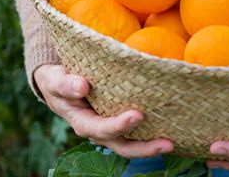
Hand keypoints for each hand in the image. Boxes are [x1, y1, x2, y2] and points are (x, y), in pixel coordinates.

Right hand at [34, 64, 173, 157]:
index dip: (119, 126)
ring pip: (132, 144)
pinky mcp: (120, 122)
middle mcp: (98, 131)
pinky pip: (137, 133)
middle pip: (123, 146)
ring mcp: (110, 129)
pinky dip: (152, 134)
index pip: (102, 129)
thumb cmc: (58, 80)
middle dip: (144, 148)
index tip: (137, 116)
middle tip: (167, 143)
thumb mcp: (55, 79)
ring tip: (173, 143)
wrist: (59, 83)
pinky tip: (171, 128)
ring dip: (152, 146)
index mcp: (82, 122)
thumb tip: (83, 86)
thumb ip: (65, 84)